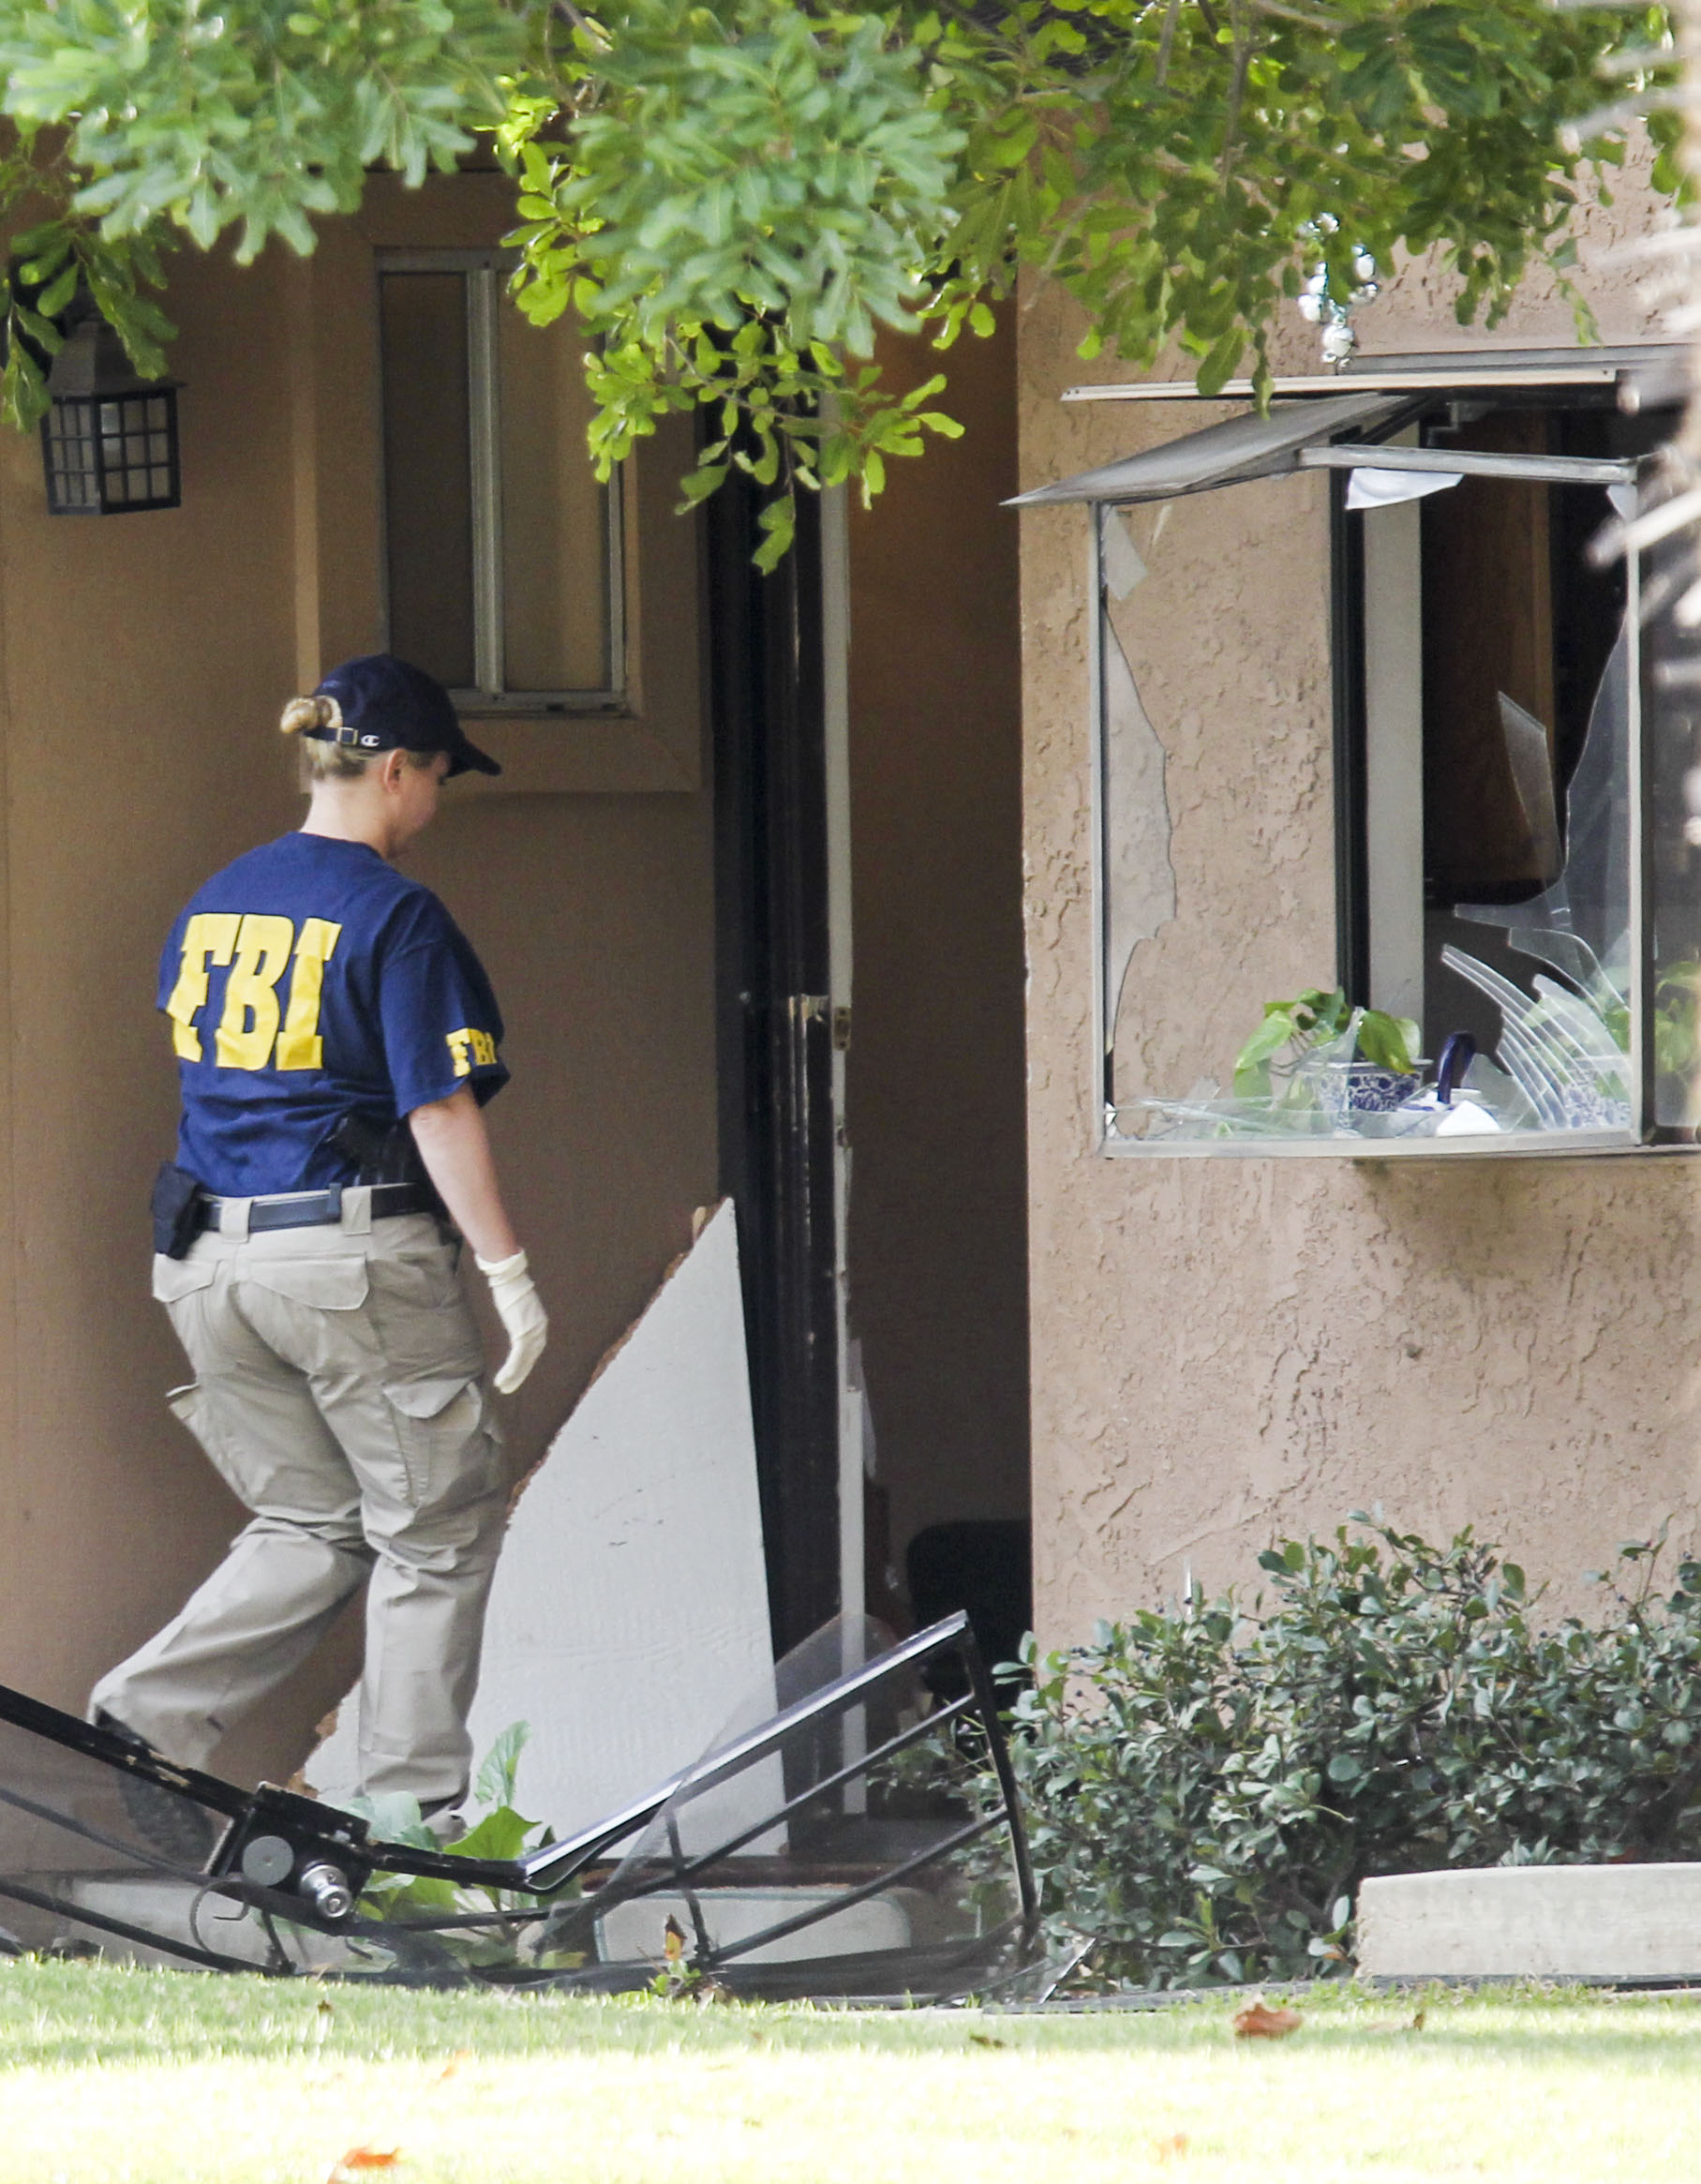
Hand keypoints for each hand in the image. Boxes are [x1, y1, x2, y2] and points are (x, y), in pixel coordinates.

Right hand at [476, 1248, 547, 1393]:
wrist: (509, 1278)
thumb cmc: (510, 1287)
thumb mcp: (518, 1305)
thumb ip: (519, 1316)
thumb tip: (514, 1316)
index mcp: (539, 1322)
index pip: (534, 1350)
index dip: (525, 1364)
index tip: (517, 1374)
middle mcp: (540, 1329)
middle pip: (530, 1359)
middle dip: (520, 1375)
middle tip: (509, 1388)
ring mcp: (532, 1332)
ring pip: (523, 1362)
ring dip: (513, 1377)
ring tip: (503, 1388)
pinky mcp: (523, 1333)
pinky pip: (517, 1358)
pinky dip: (510, 1371)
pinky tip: (500, 1381)